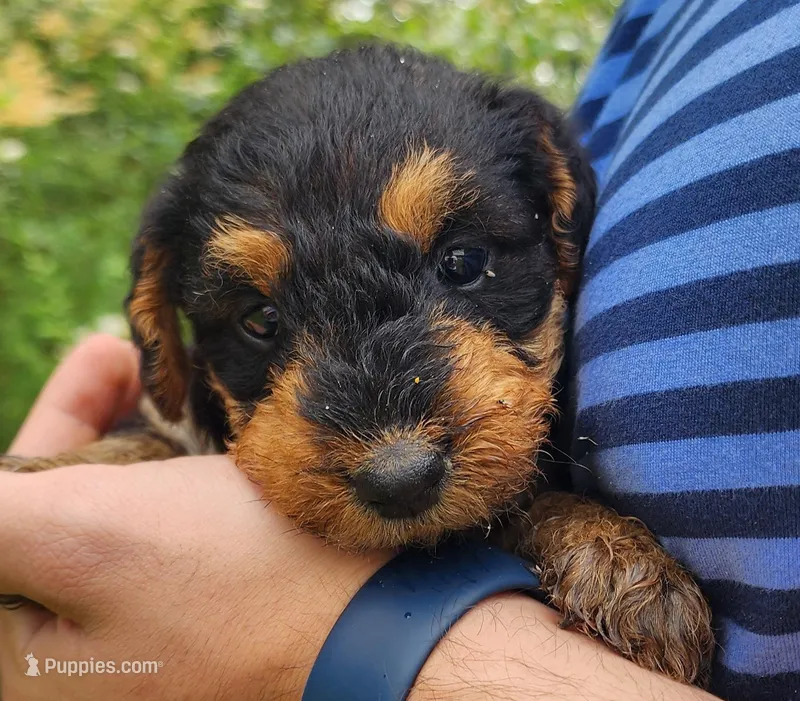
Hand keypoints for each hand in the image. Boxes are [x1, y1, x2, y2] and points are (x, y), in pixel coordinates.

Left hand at [0, 335, 389, 699]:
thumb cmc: (240, 579)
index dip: (48, 433)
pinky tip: (193, 421)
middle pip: (53, 517)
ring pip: (111, 512)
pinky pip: (161, 527)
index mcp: (29, 665)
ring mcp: (145, 636)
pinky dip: (169, 466)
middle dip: (86, 425)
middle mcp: (81, 661)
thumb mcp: (84, 536)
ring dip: (128, 435)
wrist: (381, 621)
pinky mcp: (198, 611)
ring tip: (159, 373)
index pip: (2, 528)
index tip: (96, 364)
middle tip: (121, 354)